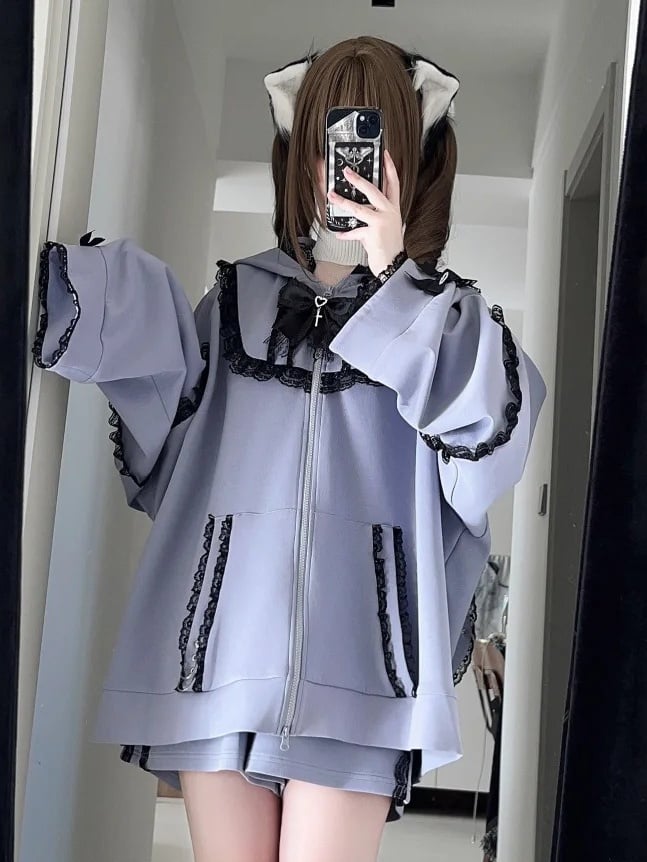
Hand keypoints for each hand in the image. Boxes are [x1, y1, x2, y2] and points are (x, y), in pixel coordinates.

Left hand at [327, 149, 405, 276]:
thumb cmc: (388, 245)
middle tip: (347, 171)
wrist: (393, 265)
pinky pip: (354, 231)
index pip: (394, 183)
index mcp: (393, 208)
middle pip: (374, 190)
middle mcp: (389, 213)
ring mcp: (381, 223)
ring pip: (359, 208)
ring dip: (343, 202)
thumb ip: (374, 214)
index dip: (390, 167)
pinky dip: (345, 233)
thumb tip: (356, 205)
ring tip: (332, 195)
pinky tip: (338, 233)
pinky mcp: (373, 234)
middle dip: (359, 179)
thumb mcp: (385, 225)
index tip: (385, 154)